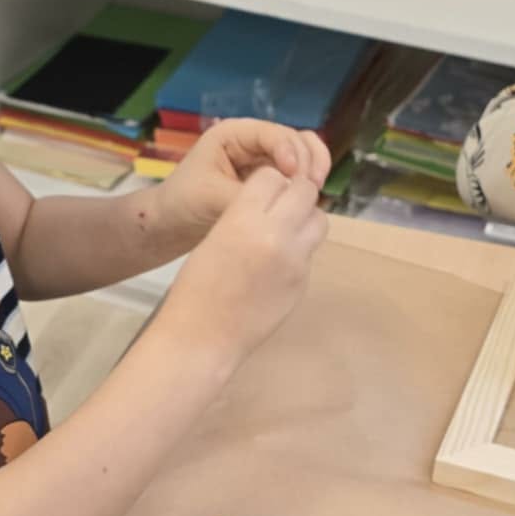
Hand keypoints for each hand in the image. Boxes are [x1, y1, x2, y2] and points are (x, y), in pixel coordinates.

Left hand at [155, 118, 329, 246]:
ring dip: (313, 170)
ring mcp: (264, 161)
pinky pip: (297, 177)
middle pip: (295, 139)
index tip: (295, 175)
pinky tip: (311, 202)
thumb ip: (247, 196)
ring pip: (302, 155)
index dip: (289, 150)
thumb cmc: (182, 203)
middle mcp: (252, 142)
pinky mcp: (271, 181)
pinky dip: (308, 185)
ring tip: (316, 193)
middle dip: (307, 160)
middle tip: (312, 188)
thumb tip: (284, 201)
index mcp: (234, 135)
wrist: (170, 226)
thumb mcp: (211, 197)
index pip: (272, 133)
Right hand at [158, 166, 326, 365]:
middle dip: (294, 193)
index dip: (268, 181)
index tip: (262, 192)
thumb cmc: (195, 289)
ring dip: (305, 218)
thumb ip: (244, 216)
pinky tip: (277, 265)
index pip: (272, 177)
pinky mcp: (303, 283)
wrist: (202, 338)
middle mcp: (276, 235)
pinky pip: (310, 252)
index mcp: (243, 220)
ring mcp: (295, 261)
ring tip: (285, 231)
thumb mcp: (214, 237)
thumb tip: (272, 203)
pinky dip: (299, 250)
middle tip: (281, 205)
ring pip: (319, 220)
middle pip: (305, 192)